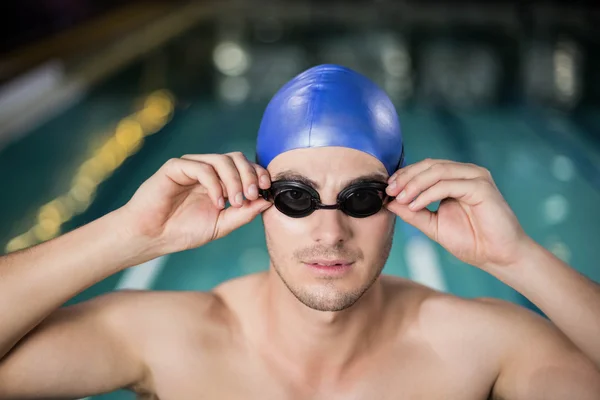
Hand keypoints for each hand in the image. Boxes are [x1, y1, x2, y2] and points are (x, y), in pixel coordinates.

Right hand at [119, 152, 272, 254]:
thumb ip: (243, 214)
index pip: (245, 167)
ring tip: (234, 202)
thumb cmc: (183, 231)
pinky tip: (217, 202)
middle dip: (249, 176)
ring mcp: (191, 166)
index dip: (258, 174)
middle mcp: (207, 170)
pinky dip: (214, 184)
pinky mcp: (175, 167)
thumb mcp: (221, 225)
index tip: (266, 189)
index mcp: (220, 181)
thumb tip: (267, 201)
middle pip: (236, 158)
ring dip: (234, 180)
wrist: (151, 237)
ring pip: (221, 160)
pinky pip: (201, 168)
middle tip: (250, 196)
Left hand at [385, 159, 531, 268]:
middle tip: (390, 191)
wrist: (498, 257)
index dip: (404, 176)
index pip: (425, 168)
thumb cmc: (472, 241)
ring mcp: (476, 177)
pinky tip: (416, 205)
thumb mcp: (433, 226)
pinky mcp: (482, 186)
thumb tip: (390, 202)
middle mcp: (466, 173)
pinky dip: (428, 194)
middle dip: (406, 177)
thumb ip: (413, 213)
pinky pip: (448, 185)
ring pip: (437, 171)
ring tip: (400, 199)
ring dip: (414, 184)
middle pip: (429, 165)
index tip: (386, 190)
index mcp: (456, 179)